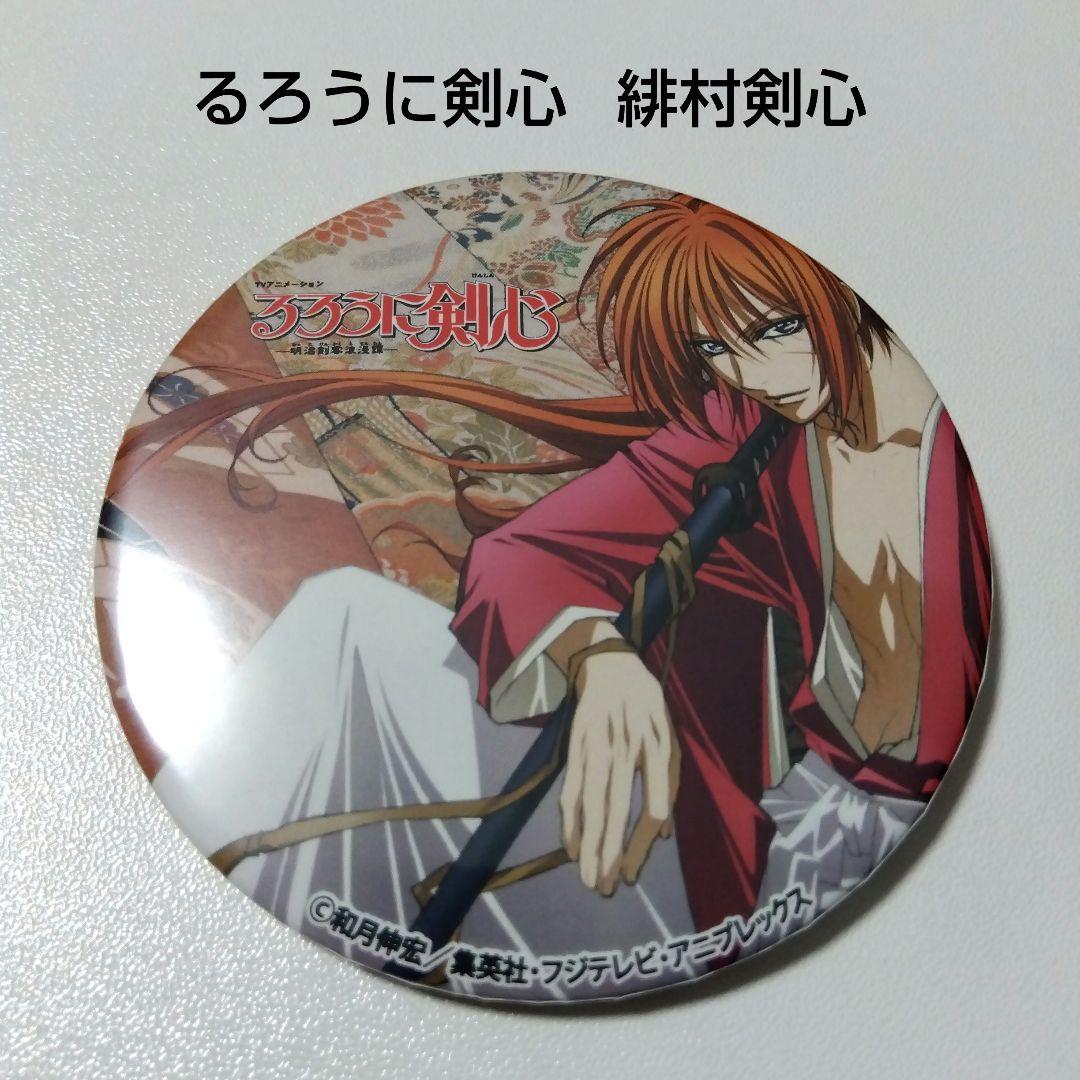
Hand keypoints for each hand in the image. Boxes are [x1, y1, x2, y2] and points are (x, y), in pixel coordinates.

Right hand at [558, 650, 679, 895]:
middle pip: (620, 809)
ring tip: (585, 876)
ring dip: (588, 842)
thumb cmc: (646, 706)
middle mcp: (628, 749)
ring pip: (592, 802)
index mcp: (657, 748)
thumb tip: (664, 835)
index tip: (629, 875)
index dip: (642, 844)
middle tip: (603, 889)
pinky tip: (570, 844)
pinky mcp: (576, 745)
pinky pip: (571, 787)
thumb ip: (668, 783)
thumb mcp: (668, 737)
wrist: (611, 664)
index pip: (654, 805)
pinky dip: (569, 818)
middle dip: (611, 853)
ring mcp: (599, 746)